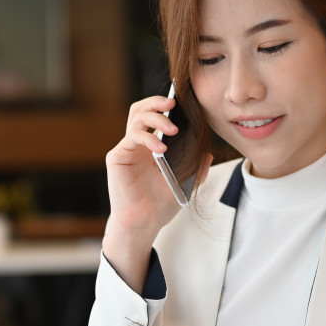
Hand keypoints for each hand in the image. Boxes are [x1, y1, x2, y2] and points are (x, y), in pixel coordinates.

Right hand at [105, 95, 182, 238]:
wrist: (143, 224)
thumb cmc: (159, 206)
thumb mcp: (185, 184)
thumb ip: (196, 169)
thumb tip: (208, 154)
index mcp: (150, 147)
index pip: (154, 116)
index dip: (164, 106)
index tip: (182, 103)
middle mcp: (137, 145)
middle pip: (140, 110)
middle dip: (156, 102)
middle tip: (173, 102)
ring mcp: (126, 149)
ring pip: (136, 118)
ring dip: (156, 118)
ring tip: (172, 128)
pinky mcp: (118, 157)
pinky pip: (132, 137)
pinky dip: (148, 138)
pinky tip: (161, 148)